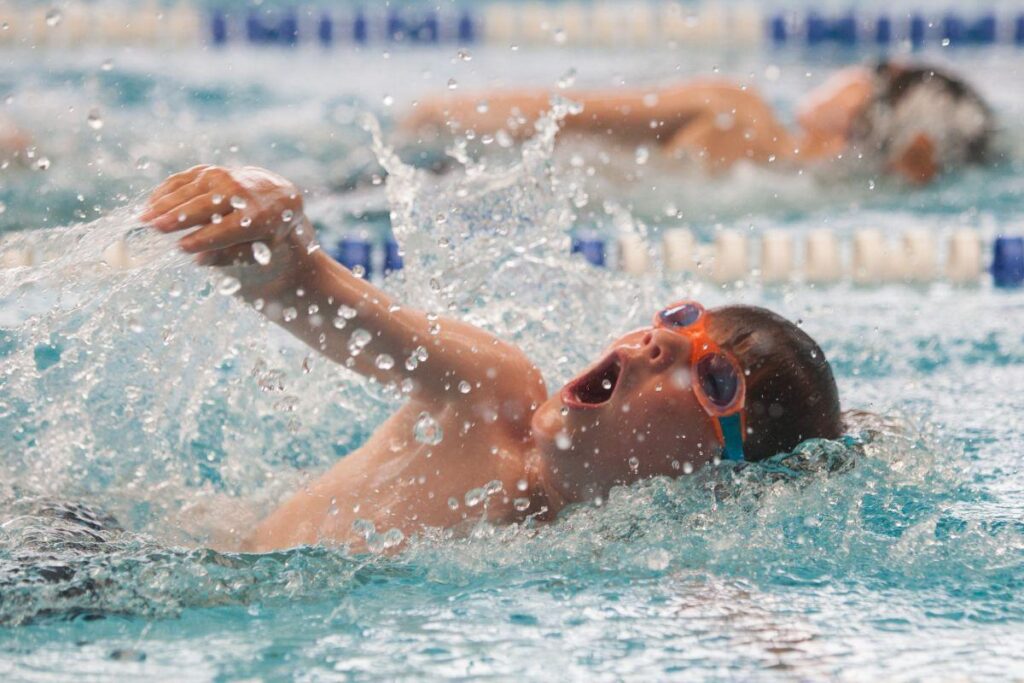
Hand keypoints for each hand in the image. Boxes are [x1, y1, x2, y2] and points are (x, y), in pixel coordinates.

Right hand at [140, 165, 305, 259]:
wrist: (276, 196)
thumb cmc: (263, 232)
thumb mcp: (258, 249)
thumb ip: (230, 256)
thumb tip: (199, 260)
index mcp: (257, 216)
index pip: (226, 229)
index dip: (203, 238)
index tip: (182, 248)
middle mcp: (239, 192)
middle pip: (204, 206)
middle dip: (178, 217)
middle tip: (154, 228)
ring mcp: (223, 177)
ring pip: (188, 190)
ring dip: (164, 204)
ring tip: (144, 219)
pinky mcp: (209, 171)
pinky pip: (182, 180)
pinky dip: (165, 191)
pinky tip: (150, 204)